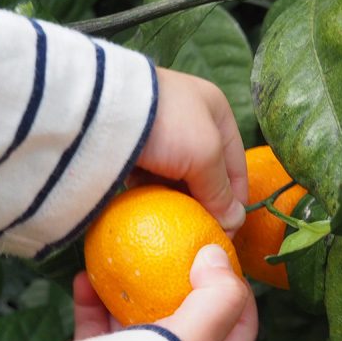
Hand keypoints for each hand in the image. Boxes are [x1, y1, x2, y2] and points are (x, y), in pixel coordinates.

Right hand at [74, 245, 256, 340]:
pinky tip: (84, 275)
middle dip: (184, 281)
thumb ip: (217, 298)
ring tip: (128, 254)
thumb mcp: (196, 338)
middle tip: (178, 248)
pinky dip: (92, 298)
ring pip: (138, 317)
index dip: (241, 293)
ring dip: (133, 285)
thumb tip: (217, 256)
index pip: (240, 329)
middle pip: (188, 318)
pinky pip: (94, 324)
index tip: (225, 260)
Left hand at [136, 68, 248, 233]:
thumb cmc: (168, 125)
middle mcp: (190, 117)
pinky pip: (148, 174)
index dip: (234, 201)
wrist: (106, 107)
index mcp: (216, 112)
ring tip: (172, 220)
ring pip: (175, 176)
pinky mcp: (132, 143)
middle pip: (205, 172)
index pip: (236, 165)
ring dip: (175, 198)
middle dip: (202, 202)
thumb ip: (220, 191)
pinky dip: (150, 190)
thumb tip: (234, 223)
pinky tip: (147, 204)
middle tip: (197, 231)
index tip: (227, 233)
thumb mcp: (205, 156)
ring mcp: (159, 130)